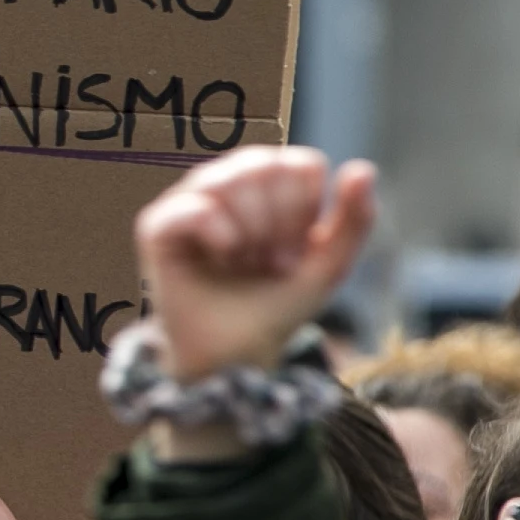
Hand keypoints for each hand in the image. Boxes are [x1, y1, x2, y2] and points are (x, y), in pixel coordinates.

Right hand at [132, 148, 375, 383]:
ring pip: (228, 180)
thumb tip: (362, 167)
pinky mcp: (157, 226)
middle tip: (266, 261)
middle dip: (277, 223)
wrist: (234, 356)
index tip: (293, 250)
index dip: (305, 210)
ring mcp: (188, 201)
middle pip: (264, 166)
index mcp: (267, 188)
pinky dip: (219, 234)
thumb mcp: (328, 266)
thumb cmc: (276, 307)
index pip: (299, 163)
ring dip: (249, 230)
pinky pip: (195, 207)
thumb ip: (355, 220)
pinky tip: (222, 257)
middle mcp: (225, 185)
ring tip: (241, 261)